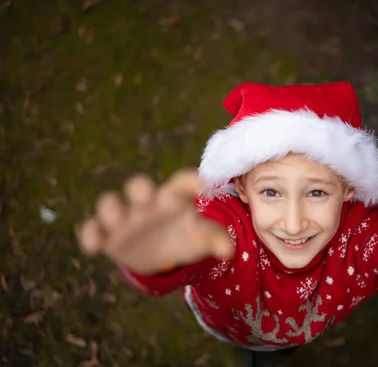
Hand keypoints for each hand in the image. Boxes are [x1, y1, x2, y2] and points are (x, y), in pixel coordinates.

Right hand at [76, 169, 233, 274]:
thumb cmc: (184, 236)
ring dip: (111, 210)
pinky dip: (89, 235)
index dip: (190, 181)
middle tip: (146, 199)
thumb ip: (216, 239)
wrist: (161, 254)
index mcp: (172, 199)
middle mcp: (146, 203)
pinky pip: (92, 228)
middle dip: (139, 188)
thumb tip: (229, 250)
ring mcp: (124, 217)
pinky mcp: (107, 234)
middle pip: (137, 185)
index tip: (203, 185)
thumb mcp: (202, 237)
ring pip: (109, 203)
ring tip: (118, 224)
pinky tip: (93, 248)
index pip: (180, 183)